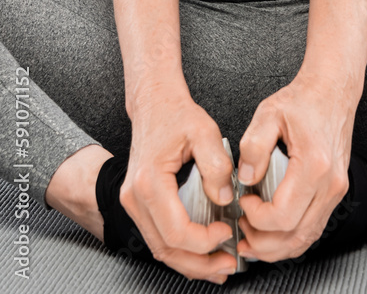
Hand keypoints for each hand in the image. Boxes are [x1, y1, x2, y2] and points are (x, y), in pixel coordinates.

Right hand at [120, 87, 237, 282]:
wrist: (155, 103)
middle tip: (229, 265)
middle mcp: (134, 198)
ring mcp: (133, 203)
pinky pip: (159, 236)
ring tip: (219, 267)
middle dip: (200, 264)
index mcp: (149, 182)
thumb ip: (217, 165)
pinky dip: (181, 250)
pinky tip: (202, 254)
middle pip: (166, 249)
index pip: (177, 231)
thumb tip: (225, 198)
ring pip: (161, 248)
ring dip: (191, 262)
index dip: (205, 241)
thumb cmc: (176, 114)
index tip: (228, 231)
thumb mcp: (205, 132)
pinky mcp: (139, 204)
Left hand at [235, 71, 356, 262]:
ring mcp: (336, 191)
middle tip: (240, 231)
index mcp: (314, 166)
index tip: (243, 202)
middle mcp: (330, 184)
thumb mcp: (269, 113)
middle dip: (262, 242)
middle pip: (295, 236)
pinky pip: (314, 228)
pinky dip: (292, 239)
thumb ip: (253, 146)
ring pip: (306, 238)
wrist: (333, 90)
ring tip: (251, 241)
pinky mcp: (335, 191)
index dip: (256, 218)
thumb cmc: (304, 99)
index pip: (282, 216)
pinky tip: (273, 235)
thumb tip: (245, 179)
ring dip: (276, 247)